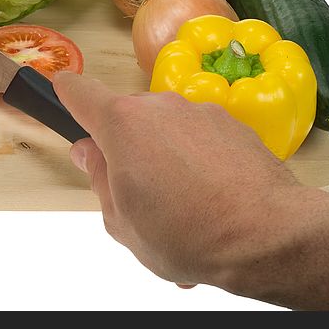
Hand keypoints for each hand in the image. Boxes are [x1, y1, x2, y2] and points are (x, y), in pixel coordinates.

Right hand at [53, 72, 304, 287]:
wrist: (268, 236)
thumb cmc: (188, 233)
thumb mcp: (120, 221)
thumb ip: (97, 179)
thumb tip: (90, 153)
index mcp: (122, 125)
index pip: (79, 92)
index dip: (65, 93)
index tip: (60, 93)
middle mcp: (160, 106)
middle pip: (126, 120)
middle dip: (124, 150)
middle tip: (136, 197)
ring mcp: (200, 111)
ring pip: (165, 132)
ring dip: (164, 162)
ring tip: (181, 212)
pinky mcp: (233, 124)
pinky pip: (199, 140)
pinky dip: (198, 165)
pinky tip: (210, 204)